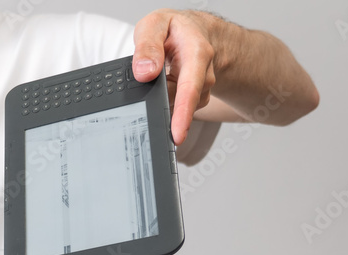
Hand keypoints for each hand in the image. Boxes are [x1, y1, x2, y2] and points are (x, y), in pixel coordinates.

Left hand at [131, 10, 217, 144]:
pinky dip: (162, 99)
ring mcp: (201, 90)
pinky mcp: (194, 100)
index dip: (183, 115)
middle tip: (147, 87)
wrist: (194, 32)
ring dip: (160, 96)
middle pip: (177, 102)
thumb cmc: (174, 29)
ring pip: (173, 106)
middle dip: (159, 102)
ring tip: (159, 73)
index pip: (190, 89)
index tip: (177, 135)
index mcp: (197, 54)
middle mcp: (203, 75)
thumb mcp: (154, 25)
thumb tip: (144, 73)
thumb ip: (147, 47)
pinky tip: (163, 85)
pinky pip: (172, 107)